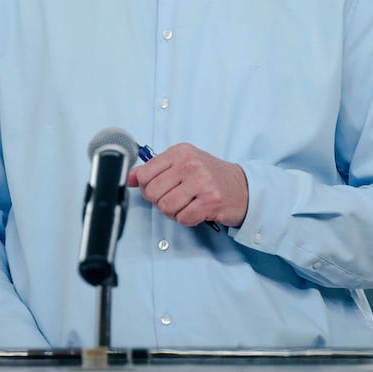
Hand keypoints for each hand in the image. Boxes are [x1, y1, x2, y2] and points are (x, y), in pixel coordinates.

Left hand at [127, 142, 247, 227]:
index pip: (145, 174)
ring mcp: (202, 182)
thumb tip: (129, 177)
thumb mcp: (182, 164)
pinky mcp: (211, 201)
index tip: (161, 188)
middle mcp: (190, 164)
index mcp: (180, 152)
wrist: (243, 187)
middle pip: (153, 192)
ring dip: (174, 212)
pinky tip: (196, 211)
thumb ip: (155, 170)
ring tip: (187, 205)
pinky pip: (183, 218)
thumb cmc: (210, 176)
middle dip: (160, 202)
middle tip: (176, 199)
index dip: (148, 187)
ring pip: (166, 207)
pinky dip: (187, 219)